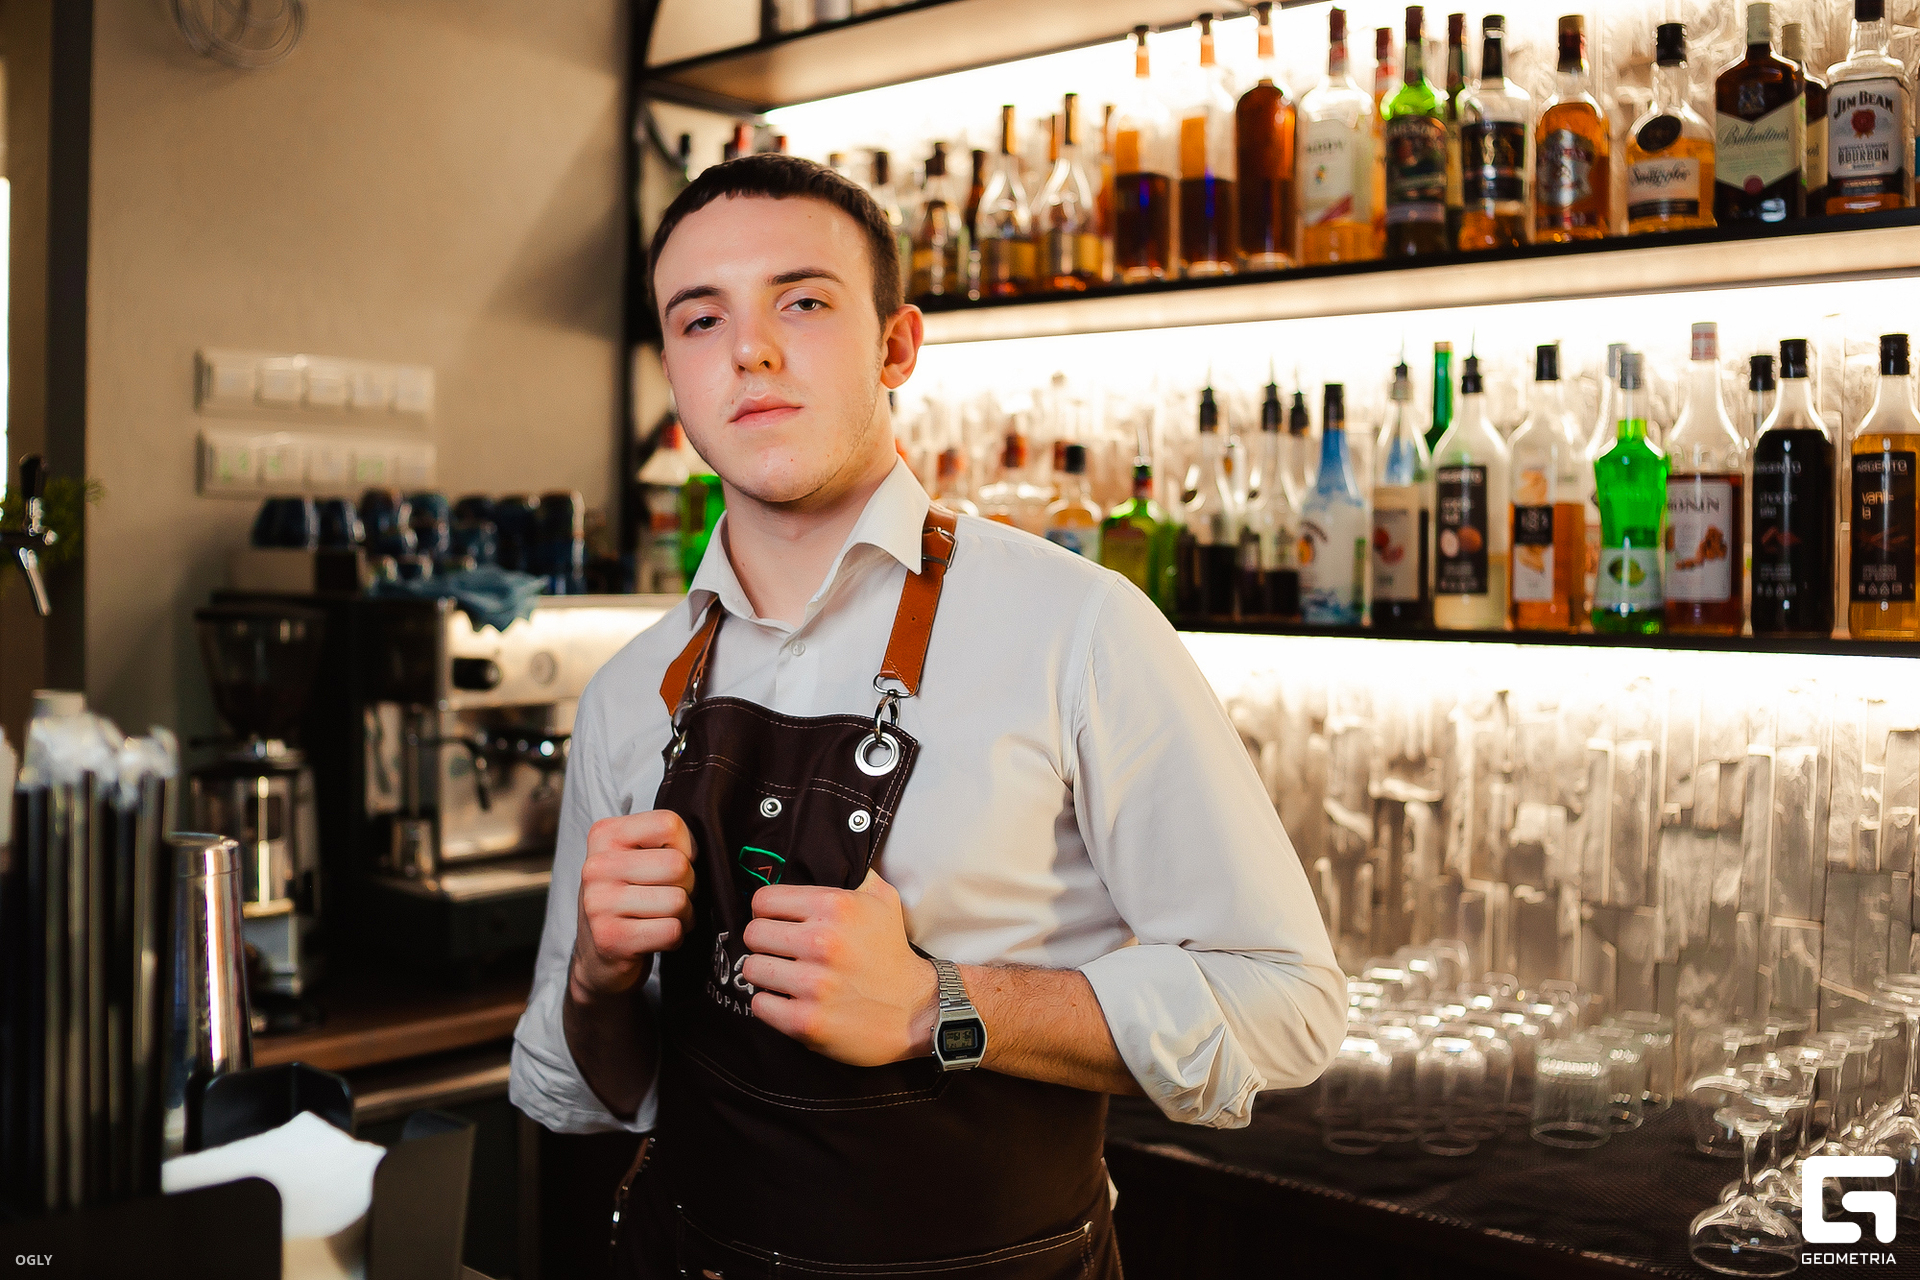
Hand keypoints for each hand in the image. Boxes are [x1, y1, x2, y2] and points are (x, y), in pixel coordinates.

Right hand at [569, 810, 695, 1003]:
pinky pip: (671, 931)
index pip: (668, 824)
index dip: (686, 847)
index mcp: (604, 835)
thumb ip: (663, 843)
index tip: (674, 862)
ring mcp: (599, 903)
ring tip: (664, 917)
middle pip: (678, 865)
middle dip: (689, 885)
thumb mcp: (634, 858)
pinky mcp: (610, 938)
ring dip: (684, 914)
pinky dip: (675, 936)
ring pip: (678, 900)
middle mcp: (596, 866)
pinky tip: (656, 935)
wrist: (596, 955)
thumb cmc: (627, 899)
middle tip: (672, 895)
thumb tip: (710, 846)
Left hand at [740, 869, 938, 1066]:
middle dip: (764, 943)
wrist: (914, 1009)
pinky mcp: (806, 1021)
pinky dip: (770, 1004)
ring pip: (752, 969)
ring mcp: (813, 984)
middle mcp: (822, 942)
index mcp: (835, 907)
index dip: (767, 911)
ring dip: (765, 974)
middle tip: (781, 952)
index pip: (763, 900)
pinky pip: (760, 1005)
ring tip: (784, 977)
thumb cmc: (891, 953)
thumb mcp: (883, 901)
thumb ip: (856, 874)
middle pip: (753, 934)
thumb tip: (837, 852)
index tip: (777, 923)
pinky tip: (788, 1000)